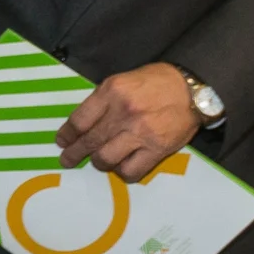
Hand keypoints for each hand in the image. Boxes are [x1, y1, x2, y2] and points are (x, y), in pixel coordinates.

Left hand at [55, 62, 200, 181]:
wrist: (191, 90)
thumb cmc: (154, 82)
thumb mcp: (121, 81)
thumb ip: (102, 100)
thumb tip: (83, 123)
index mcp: (111, 92)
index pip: (80, 119)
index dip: (67, 134)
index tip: (62, 141)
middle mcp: (123, 113)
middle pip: (90, 140)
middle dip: (74, 153)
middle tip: (67, 159)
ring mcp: (140, 133)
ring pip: (106, 158)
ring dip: (98, 162)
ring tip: (97, 161)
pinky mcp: (157, 150)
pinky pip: (131, 170)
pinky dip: (122, 172)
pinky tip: (121, 166)